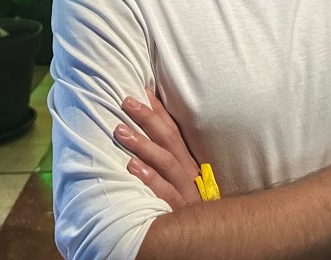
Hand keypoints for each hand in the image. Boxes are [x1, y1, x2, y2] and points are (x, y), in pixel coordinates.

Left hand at [116, 88, 202, 208]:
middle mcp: (189, 174)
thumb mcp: (183, 183)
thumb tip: (144, 140)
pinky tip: (132, 166)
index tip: (142, 90)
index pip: (173, 130)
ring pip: (166, 162)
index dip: (158, 110)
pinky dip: (148, 178)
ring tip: (120, 130)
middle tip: (126, 100)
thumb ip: (168, 162)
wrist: (209, 240)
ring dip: (142, 144)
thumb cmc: (188, 210)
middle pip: (169, 140)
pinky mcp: (179, 211)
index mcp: (189, 164)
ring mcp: (185, 192)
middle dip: (148, 118)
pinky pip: (163, 192)